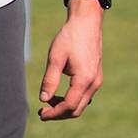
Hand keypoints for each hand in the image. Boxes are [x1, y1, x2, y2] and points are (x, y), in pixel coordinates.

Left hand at [38, 1, 103, 119]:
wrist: (87, 23)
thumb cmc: (70, 38)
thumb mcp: (55, 58)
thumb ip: (50, 80)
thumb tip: (44, 100)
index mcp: (84, 79)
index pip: (69, 106)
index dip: (54, 113)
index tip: (40, 114)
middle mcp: (94, 83)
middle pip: (77, 109)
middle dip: (59, 113)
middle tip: (42, 112)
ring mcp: (97, 80)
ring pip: (82, 104)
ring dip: (66, 107)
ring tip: (49, 101)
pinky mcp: (96, 77)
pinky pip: (85, 96)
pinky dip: (73, 100)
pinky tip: (60, 94)